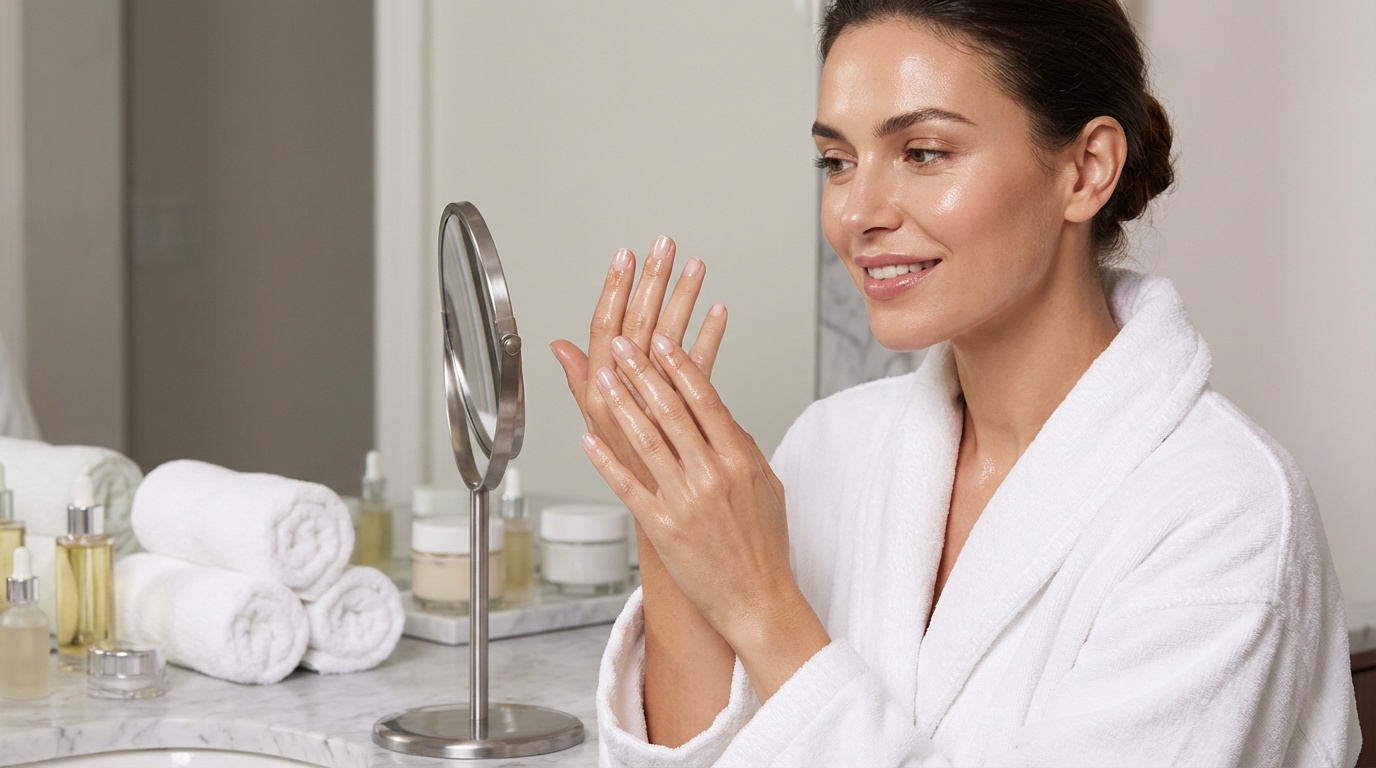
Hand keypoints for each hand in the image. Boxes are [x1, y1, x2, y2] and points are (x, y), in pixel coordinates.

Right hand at [550, 236, 726, 491]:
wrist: (681, 538)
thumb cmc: (647, 486)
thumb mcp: (605, 430)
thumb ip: (586, 384)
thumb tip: (562, 346)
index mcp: (604, 401)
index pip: (605, 331)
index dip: (614, 291)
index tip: (624, 257)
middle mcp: (634, 405)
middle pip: (640, 329)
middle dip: (652, 283)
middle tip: (661, 245)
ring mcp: (667, 416)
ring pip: (673, 344)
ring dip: (684, 301)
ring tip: (695, 266)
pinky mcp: (700, 426)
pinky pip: (706, 375)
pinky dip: (712, 339)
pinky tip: (720, 311)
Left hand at [580, 332, 829, 700]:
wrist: (758, 599)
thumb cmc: (764, 545)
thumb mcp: (767, 485)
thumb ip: (742, 445)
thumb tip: (720, 412)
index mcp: (739, 460)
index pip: (704, 399)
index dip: (678, 365)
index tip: (661, 340)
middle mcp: (711, 475)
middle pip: (670, 411)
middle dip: (641, 372)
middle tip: (621, 344)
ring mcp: (684, 500)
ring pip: (645, 440)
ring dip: (619, 405)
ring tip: (602, 378)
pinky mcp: (661, 526)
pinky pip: (627, 485)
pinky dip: (605, 460)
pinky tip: (588, 440)